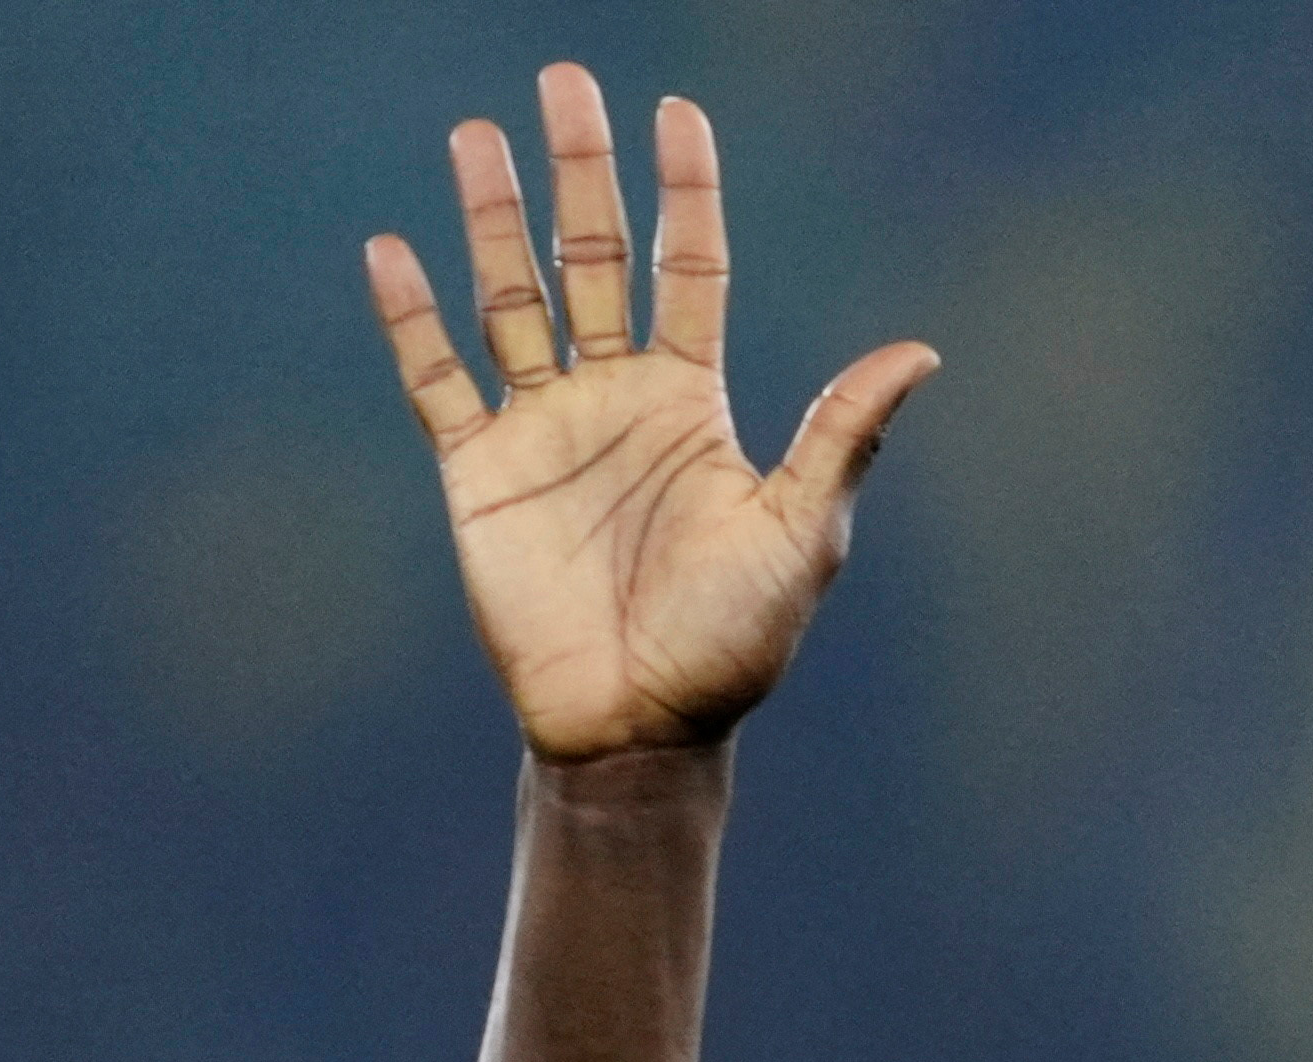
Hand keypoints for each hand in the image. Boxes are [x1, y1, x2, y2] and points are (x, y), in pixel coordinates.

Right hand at [369, 68, 937, 759]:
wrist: (638, 727)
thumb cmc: (730, 643)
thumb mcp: (801, 533)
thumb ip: (840, 434)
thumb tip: (920, 351)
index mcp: (691, 400)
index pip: (688, 267)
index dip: (683, 191)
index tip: (675, 112)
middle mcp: (614, 397)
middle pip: (594, 257)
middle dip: (579, 172)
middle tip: (564, 83)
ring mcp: (543, 429)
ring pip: (511, 298)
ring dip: (493, 220)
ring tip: (475, 136)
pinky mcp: (479, 475)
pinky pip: (438, 380)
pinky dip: (413, 319)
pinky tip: (392, 249)